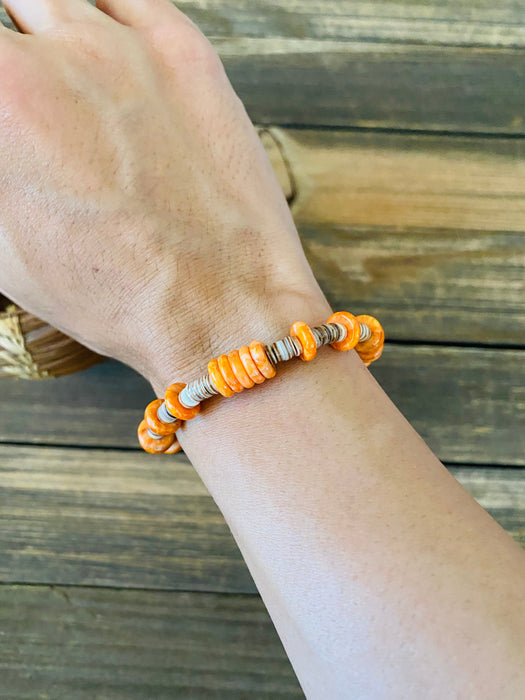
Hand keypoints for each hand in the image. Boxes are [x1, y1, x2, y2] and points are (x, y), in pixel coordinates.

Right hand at [0, 0, 326, 391]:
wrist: (222, 306)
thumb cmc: (113, 293)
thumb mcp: (2, 247)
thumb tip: (1, 146)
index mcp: (1, 98)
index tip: (6, 125)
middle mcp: (61, 53)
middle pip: (11, 19)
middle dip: (8, 63)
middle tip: (24, 107)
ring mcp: (130, 45)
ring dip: (39, 31)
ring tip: (55, 83)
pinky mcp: (186, 51)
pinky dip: (96, 17)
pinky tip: (98, 53)